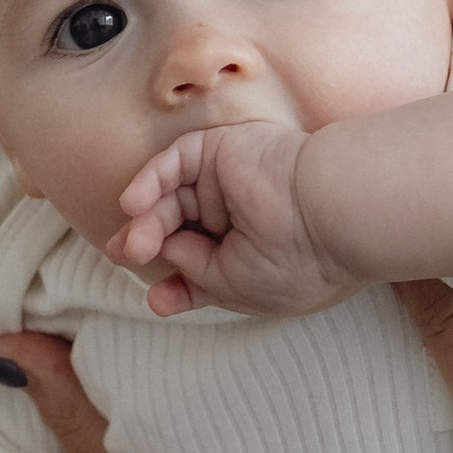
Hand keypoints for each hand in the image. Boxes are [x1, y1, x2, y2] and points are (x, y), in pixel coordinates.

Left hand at [110, 121, 359, 319]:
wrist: (328, 219)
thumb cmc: (293, 263)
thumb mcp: (235, 285)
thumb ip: (194, 272)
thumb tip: (161, 250)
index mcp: (249, 252)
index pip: (199, 264)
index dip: (174, 283)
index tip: (159, 302)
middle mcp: (238, 215)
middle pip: (177, 227)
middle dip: (147, 244)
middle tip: (123, 255)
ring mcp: (229, 181)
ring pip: (171, 197)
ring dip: (145, 221)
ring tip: (133, 243)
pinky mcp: (221, 151)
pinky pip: (174, 163)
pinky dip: (149, 181)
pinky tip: (132, 204)